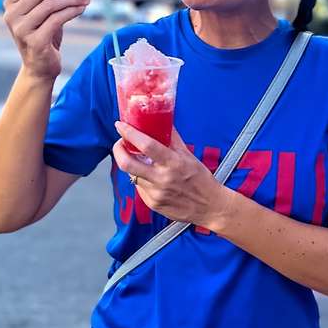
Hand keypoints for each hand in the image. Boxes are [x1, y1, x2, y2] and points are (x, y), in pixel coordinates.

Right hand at [3, 0, 90, 80]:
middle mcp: (12, 16)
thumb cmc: (43, 34)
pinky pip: (57, 19)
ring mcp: (21, 29)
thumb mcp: (44, 10)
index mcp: (10, 4)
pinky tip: (81, 9)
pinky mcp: (35, 41)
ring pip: (51, 4)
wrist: (40, 67)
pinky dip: (72, 11)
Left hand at [112, 123, 231, 228]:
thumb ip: (172, 138)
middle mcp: (162, 179)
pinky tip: (150, 177)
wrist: (210, 207)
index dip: (129, 134)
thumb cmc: (201, 179)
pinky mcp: (153, 204)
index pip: (146, 145)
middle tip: (120, 143)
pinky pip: (139, 188)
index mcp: (173, 163)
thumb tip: (162, 120)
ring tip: (138, 159)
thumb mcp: (189, 156)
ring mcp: (156, 193)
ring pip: (132, 175)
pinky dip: (141, 179)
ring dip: (131, 164)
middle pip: (127, 164)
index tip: (120, 125)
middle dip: (118, 150)